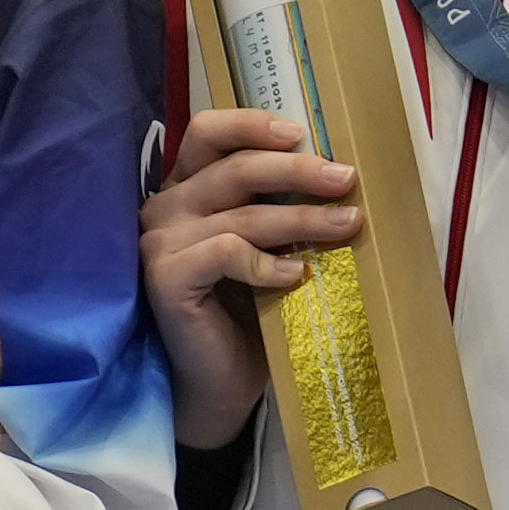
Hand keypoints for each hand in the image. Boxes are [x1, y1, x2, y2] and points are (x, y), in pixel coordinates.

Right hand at [138, 105, 360, 448]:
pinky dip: (268, 261)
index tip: (301, 133)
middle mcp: (165, 208)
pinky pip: (226, 252)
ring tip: (348, 225)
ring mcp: (160, 242)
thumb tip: (339, 177)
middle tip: (346, 180)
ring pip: (241, 212)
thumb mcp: (267, 249)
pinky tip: (298, 275)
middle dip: (298, 170)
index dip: (252, 124)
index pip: (207, 133)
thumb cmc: (246, 316)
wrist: (217, 384)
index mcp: (186, 190)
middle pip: (235, 167)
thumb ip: (278, 210)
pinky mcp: (165, 277)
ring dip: (303, 218)